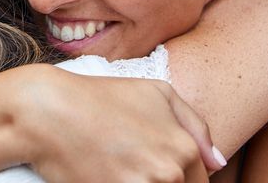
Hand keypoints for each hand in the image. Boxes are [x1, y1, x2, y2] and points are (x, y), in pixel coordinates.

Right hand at [11, 65, 224, 182]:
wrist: (49, 110)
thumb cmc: (101, 98)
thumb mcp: (156, 92)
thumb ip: (195, 125)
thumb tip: (218, 162)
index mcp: (184, 147)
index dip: (182, 181)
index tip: (153, 169)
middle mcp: (169, 171)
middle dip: (162, 182)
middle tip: (132, 164)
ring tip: (120, 168)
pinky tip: (109, 176)